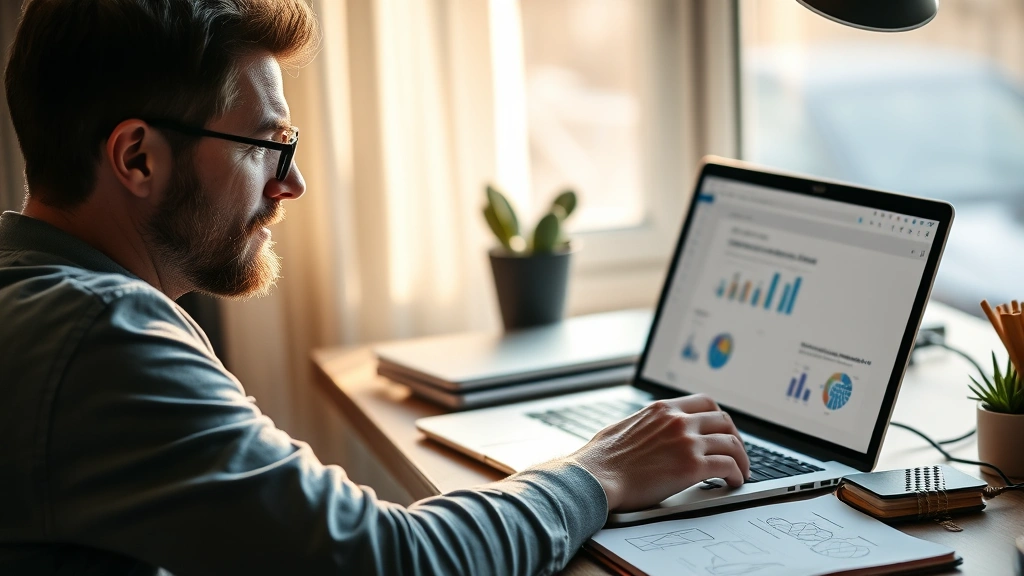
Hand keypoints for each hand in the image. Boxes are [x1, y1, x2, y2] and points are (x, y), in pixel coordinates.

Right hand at [567, 394, 749, 511]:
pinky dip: (737, 474)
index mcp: (662, 409)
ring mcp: (687, 442)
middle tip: (736, 452)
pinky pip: (728, 466)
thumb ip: (646, 424)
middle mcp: (678, 421)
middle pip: (724, 421)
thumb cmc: (601, 459)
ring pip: (731, 443)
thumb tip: (649, 431)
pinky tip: (733, 482)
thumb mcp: (625, 427)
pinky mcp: (692, 466)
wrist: (594, 477)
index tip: (722, 431)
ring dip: (741, 458)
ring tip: (740, 471)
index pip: (705, 403)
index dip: (719, 418)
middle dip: (735, 437)